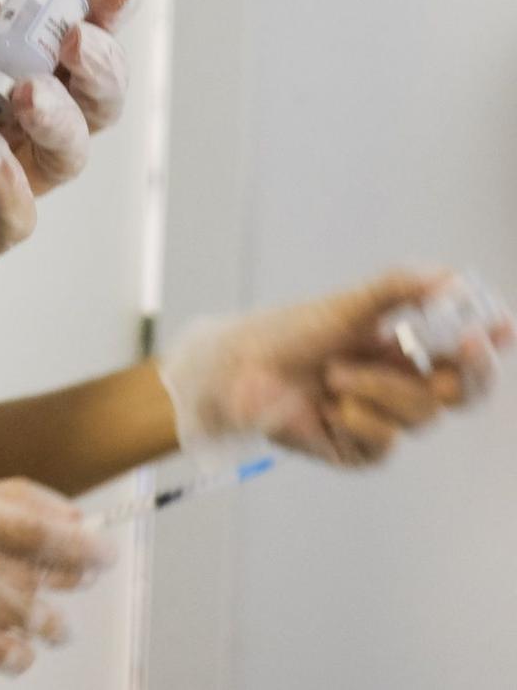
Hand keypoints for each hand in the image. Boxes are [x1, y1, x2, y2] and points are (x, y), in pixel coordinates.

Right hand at [0, 479, 115, 684]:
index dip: (84, 545)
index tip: (108, 553)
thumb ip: (9, 504)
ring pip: (32, 621)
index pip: (38, 529)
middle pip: (41, 579)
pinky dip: (16, 652)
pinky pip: (7, 655)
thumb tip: (80, 518)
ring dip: (45, 624)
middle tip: (75, 586)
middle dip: (69, 587)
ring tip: (32, 619)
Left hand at [160, 270, 513, 466]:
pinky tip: (331, 406)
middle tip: (467, 346)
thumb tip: (452, 278)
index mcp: (405, 351)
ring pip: (423, 414)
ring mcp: (384, 420)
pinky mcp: (360, 449)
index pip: (465, 353)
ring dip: (382, 388)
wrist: (238, 369)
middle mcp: (401, 386)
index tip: (501, 327)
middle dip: (470, 372)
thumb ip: (398, 288)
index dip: (489, 344)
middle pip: (465, 391)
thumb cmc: (289, 333)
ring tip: (336, 373)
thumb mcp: (347, 305)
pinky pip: (385, 441)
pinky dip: (359, 417)